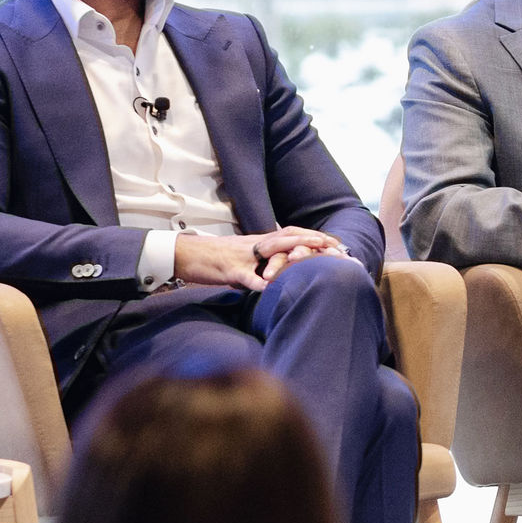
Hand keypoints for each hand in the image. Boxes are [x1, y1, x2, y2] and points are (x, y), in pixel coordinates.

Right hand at [172, 227, 347, 290]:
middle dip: (311, 240)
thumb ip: (264, 264)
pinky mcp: (229, 269)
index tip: (334, 242)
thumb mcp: (245, 260)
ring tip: (310, 256)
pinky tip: (271, 288)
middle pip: (287, 237)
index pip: (291, 234)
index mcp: (260, 242)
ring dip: (291, 251)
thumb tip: (283, 273)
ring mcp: (243, 256)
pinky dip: (259, 282)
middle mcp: (255, 245)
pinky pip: (246, 276)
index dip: (312, 237)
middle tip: (333, 245)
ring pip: (270, 250)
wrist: (187, 255)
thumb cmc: (217, 260)